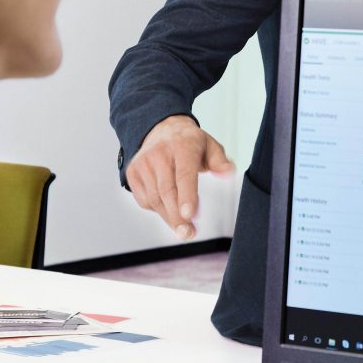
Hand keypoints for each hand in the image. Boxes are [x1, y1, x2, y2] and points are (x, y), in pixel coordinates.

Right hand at [127, 115, 233, 239]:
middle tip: (188, 234)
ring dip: (169, 218)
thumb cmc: (189, 143)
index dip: (187, 196)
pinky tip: (168, 210)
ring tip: (183, 229)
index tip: (190, 215)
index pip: (184, 174)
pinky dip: (157, 209)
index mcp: (182, 146)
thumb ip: (220, 161)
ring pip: (155, 199)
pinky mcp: (133, 173)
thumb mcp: (209, 146)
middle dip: (177, 217)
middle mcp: (159, 154)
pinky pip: (145, 200)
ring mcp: (143, 163)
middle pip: (167, 191)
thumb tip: (228, 172)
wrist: (160, 129)